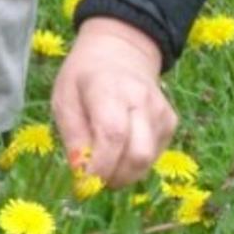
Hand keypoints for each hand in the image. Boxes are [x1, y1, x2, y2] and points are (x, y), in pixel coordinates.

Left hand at [51, 17, 177, 188]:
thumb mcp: (64, 99)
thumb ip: (72, 135)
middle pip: (137, 154)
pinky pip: (153, 156)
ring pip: (148, 160)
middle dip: (114, 178)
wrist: (121, 50)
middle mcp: (141, 100)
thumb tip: (81, 172)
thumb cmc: (84, 77)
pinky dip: (134, 164)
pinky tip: (120, 150)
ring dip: (124, 174)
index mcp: (109, 89)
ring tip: (104, 165)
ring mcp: (160, 112)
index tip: (83, 183)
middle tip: (94, 181)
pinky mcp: (170, 123)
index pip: (113, 135)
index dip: (100, 167)